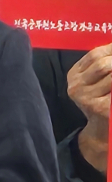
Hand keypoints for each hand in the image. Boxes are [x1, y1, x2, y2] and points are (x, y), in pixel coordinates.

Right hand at [67, 44, 110, 172]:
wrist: (101, 133)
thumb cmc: (101, 102)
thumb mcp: (94, 82)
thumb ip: (100, 66)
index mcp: (74, 76)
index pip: (94, 54)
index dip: (111, 48)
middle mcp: (76, 86)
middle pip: (103, 64)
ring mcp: (86, 98)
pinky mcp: (100, 109)